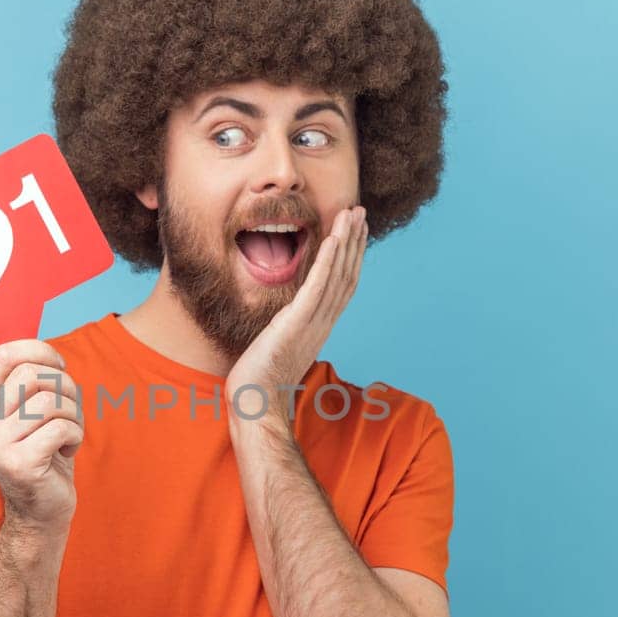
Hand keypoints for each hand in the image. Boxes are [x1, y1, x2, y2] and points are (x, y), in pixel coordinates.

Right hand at [0, 339, 84, 528]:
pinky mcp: (18, 463)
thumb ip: (36, 386)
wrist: (41, 511)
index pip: (4, 354)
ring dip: (74, 416)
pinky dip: (75, 436)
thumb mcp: (36, 415)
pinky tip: (66, 451)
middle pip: (33, 374)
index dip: (40, 351)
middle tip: (70, 410)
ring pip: (50, 402)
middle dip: (66, 387)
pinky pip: (60, 429)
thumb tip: (53, 359)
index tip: (60, 368)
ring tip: (69, 434)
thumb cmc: (46, 455)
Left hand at [225, 205, 367, 431]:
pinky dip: (327, 262)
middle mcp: (322, 322)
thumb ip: (288, 330)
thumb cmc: (261, 381)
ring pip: (336, 275)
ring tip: (352, 215)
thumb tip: (284, 321)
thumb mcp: (279, 347)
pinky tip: (333, 239)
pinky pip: (316, 288)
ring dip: (346, 242)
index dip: (350, 257)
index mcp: (319, 326)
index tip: (354, 232)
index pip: (342, 285)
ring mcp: (312, 322)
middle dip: (354, 242)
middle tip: (360, 213)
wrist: (257, 404)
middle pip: (346, 275)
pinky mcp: (296, 323)